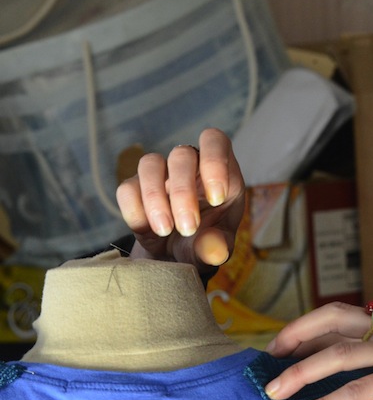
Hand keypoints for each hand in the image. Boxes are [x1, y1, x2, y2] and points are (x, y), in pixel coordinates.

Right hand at [115, 128, 245, 268]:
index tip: (216, 199)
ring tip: (165, 231)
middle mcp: (189, 166)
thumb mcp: (217, 248)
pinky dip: (135, 210)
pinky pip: (126, 188)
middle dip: (183, 193)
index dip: (215, 162)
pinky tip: (147, 230)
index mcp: (219, 171)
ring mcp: (160, 174)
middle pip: (181, 154)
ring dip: (155, 198)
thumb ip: (218, 247)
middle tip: (188, 228)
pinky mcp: (134, 189)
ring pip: (149, 163)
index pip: (215, 141)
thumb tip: (213, 251)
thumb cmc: (203, 243)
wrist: (174, 258)